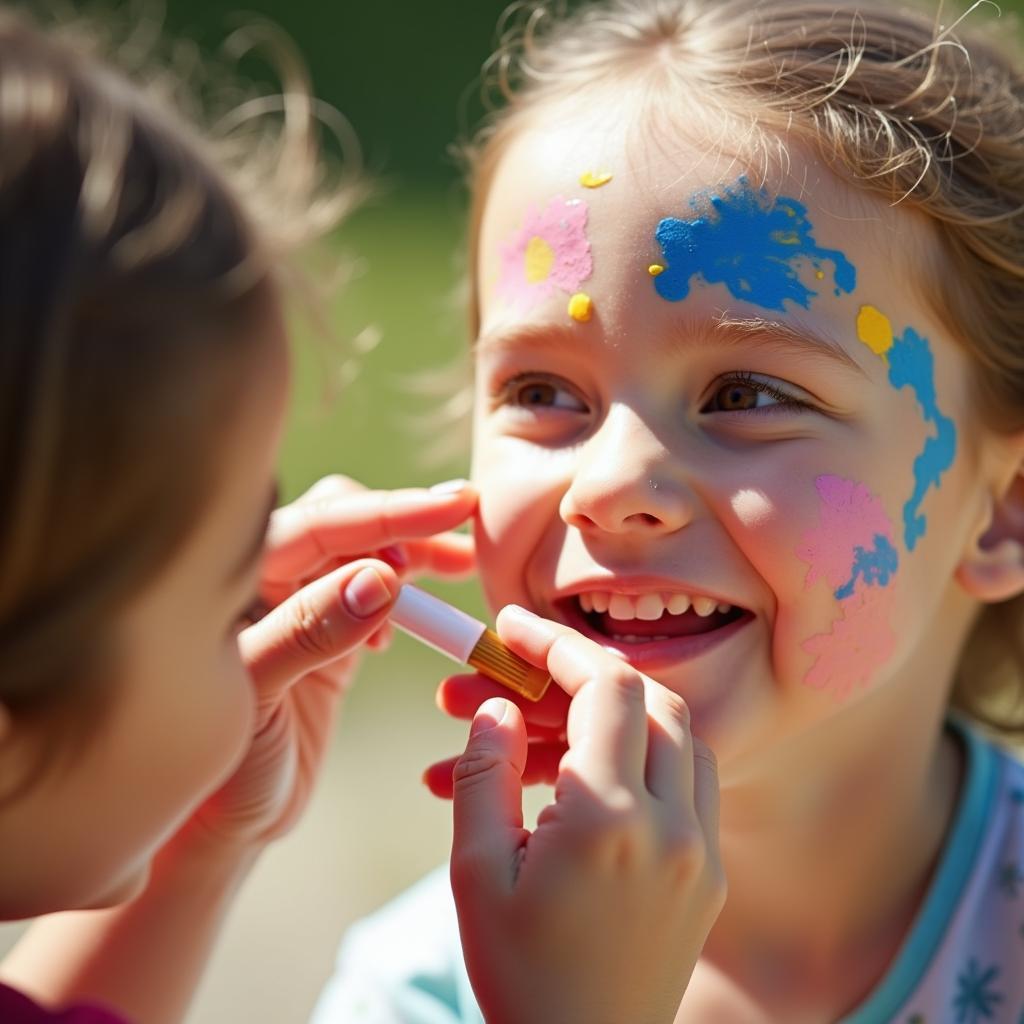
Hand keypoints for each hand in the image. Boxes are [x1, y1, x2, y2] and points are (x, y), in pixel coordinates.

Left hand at [187, 476, 476, 847]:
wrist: (219, 823)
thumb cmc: (214, 766)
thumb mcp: (255, 695)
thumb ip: (307, 632)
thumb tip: (379, 579)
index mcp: (242, 576)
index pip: (323, 523)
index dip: (391, 511)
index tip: (452, 505)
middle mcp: (271, 579)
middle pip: (349, 523)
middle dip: (408, 526)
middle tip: (463, 543)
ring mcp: (305, 606)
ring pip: (369, 555)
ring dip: (418, 557)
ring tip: (463, 569)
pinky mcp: (332, 637)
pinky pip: (378, 596)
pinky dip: (409, 596)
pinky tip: (418, 619)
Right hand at [450, 606, 724, 1023]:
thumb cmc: (519, 977)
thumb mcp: (476, 873)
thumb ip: (484, 774)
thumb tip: (494, 706)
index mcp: (611, 821)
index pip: (606, 686)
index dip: (557, 644)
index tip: (511, 629)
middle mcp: (673, 826)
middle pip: (646, 698)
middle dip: (577, 674)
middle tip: (512, 682)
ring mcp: (701, 851)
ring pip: (674, 734)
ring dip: (611, 713)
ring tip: (531, 735)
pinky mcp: (709, 874)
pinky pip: (684, 782)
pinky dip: (636, 756)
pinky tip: (575, 776)